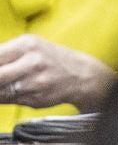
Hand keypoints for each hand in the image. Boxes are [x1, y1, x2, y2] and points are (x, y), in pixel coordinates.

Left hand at [0, 34, 117, 111]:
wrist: (82, 75)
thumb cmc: (50, 59)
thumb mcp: (30, 47)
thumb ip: (4, 54)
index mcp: (27, 45)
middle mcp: (33, 62)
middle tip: (0, 79)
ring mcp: (36, 82)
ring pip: (1, 90)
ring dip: (0, 90)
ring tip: (7, 84)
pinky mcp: (37, 98)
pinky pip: (10, 99)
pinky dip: (5, 97)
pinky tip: (13, 91)